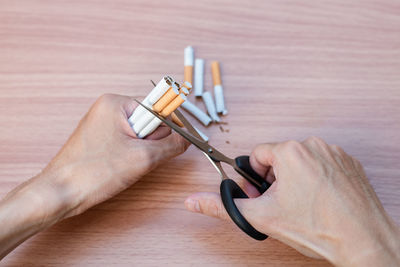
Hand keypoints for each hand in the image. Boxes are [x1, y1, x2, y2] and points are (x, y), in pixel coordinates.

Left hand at [0, 94, 188, 257]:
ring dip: (143, 151)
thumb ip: (172, 145)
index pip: (158, 106)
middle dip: (152, 142)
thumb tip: (188, 139)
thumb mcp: (143, 158)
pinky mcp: (101, 138)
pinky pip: (128, 141)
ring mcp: (103, 123)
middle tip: (141, 157)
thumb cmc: (93, 172)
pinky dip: (132, 155)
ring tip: (128, 164)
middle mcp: (109, 108)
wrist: (60, 194)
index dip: (170, 125)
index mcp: (116, 103)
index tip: (179, 140)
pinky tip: (122, 166)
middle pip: (150, 120)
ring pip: (140, 134)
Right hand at [185, 137, 399, 265]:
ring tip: (303, 203)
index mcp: (290, 152)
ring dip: (295, 179)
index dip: (255, 178)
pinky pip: (322, 164)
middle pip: (279, 158)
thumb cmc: (318, 228)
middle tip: (282, 202)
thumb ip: (223, 207)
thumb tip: (194, 202)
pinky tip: (320, 200)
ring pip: (301, 161)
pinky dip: (317, 178)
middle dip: (274, 179)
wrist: (363, 242)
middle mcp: (314, 145)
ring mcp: (334, 152)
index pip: (257, 155)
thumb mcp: (261, 217)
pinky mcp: (349, 162)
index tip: (263, 194)